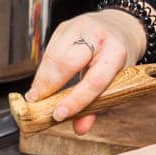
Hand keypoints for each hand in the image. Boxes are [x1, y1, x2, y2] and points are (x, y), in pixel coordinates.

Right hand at [24, 10, 149, 133]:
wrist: (119, 26)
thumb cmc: (118, 55)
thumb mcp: (117, 79)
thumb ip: (98, 104)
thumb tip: (80, 128)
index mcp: (116, 52)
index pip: (94, 80)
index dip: (75, 100)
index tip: (58, 114)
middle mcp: (97, 36)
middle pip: (66, 63)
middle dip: (49, 86)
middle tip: (38, 104)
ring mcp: (78, 27)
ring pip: (52, 56)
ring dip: (42, 78)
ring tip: (36, 95)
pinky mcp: (63, 27)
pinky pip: (48, 50)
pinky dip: (42, 69)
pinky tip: (42, 80)